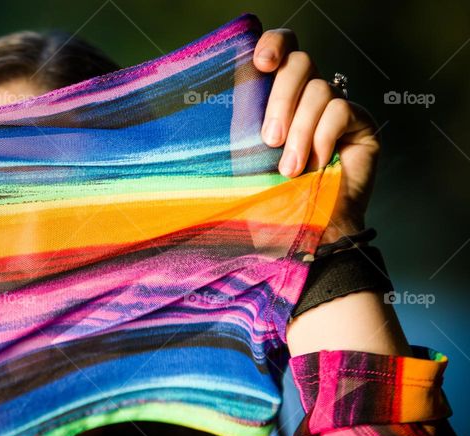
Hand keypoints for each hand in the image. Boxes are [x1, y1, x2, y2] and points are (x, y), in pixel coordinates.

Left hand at [253, 29, 379, 243]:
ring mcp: (336, 110)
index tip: (260, 64)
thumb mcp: (243, 160)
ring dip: (299, 130)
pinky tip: (318, 163)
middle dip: (281, 98)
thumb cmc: (267, 203)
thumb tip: (227, 83)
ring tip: (289, 168)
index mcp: (276, 99)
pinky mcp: (361, 126)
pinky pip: (342, 110)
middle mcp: (307, 98)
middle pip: (300, 62)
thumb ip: (240, 121)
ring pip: (320, 89)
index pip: (281, 49)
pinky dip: (323, 136)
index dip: (273, 45)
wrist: (301, 237)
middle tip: (268, 139)